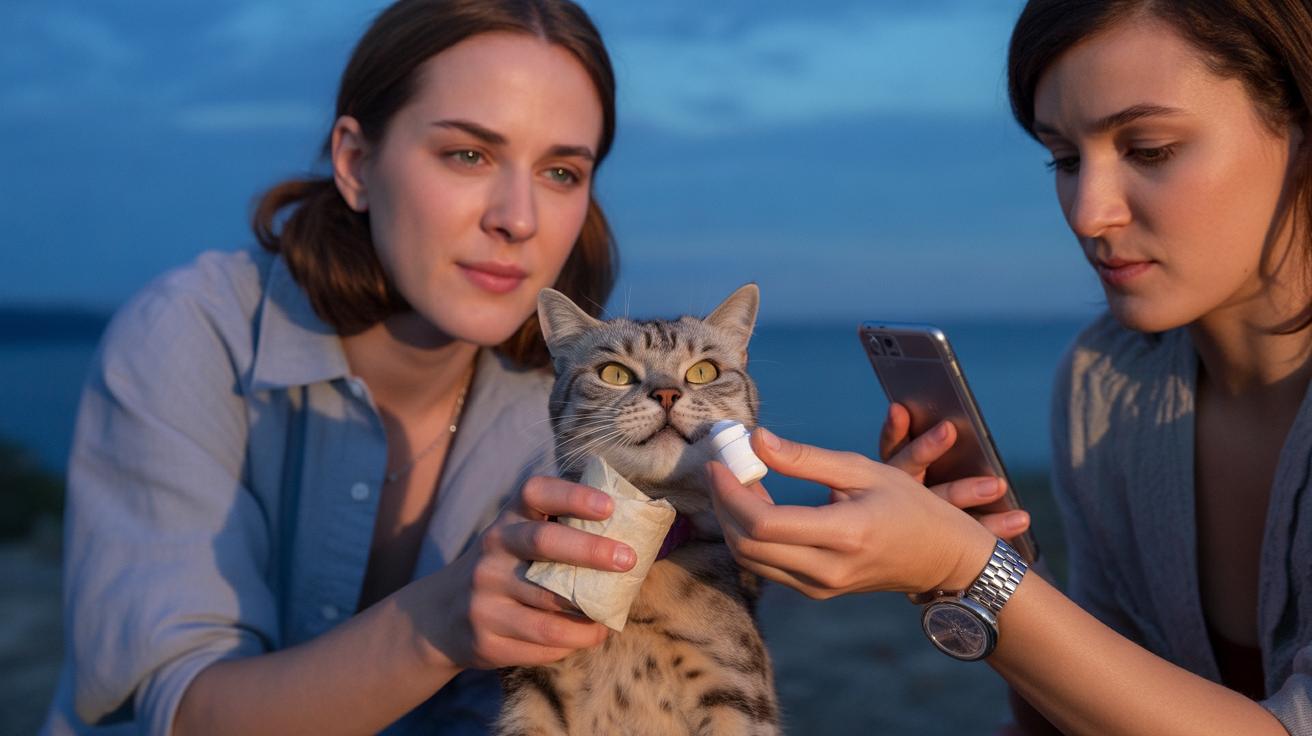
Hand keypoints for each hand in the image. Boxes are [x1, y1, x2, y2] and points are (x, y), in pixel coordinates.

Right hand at [420, 476, 636, 669]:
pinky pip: (540, 644)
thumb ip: (560, 530)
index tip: (609, 507)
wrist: (443, 614)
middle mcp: (492, 552)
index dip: (573, 496)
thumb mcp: (519, 537)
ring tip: (612, 616)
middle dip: (590, 550)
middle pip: (543, 542)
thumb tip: (631, 533)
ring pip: (548, 608)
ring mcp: (484, 596)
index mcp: (507, 520)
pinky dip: (572, 642)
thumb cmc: (505, 567)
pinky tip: (587, 637)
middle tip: (627, 560)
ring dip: (589, 615)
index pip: (535, 492)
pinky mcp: (485, 637)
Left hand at [709, 428, 997, 599]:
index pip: (764, 523)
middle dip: (723, 504)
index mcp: (844, 534)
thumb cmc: (909, 506)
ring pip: (751, 560)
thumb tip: (757, 439)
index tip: (719, 462)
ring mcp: (820, 587)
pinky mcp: (816, 592)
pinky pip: (767, 567)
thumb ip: (806, 458)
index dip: (730, 492)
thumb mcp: (864, 470)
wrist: (941, 558)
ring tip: (737, 483)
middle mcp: (827, 569)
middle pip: (747, 545)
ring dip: (732, 521)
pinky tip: (758, 506)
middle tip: (723, 469)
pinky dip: (751, 537)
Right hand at [880, 402, 1029, 539]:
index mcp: (889, 481)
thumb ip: (920, 455)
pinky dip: (994, 528)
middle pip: (910, 473)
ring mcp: (919, 528)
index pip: (891, 450)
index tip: (899, 409)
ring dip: (969, 493)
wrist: (902, 574)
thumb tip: (937, 421)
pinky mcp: (943, 550)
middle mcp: (900, 503)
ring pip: (941, 510)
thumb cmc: (913, 511)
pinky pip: (967, 541)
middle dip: (927, 450)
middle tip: (947, 429)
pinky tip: (1021, 519)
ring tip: (999, 484)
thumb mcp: (909, 482)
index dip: (894, 431)